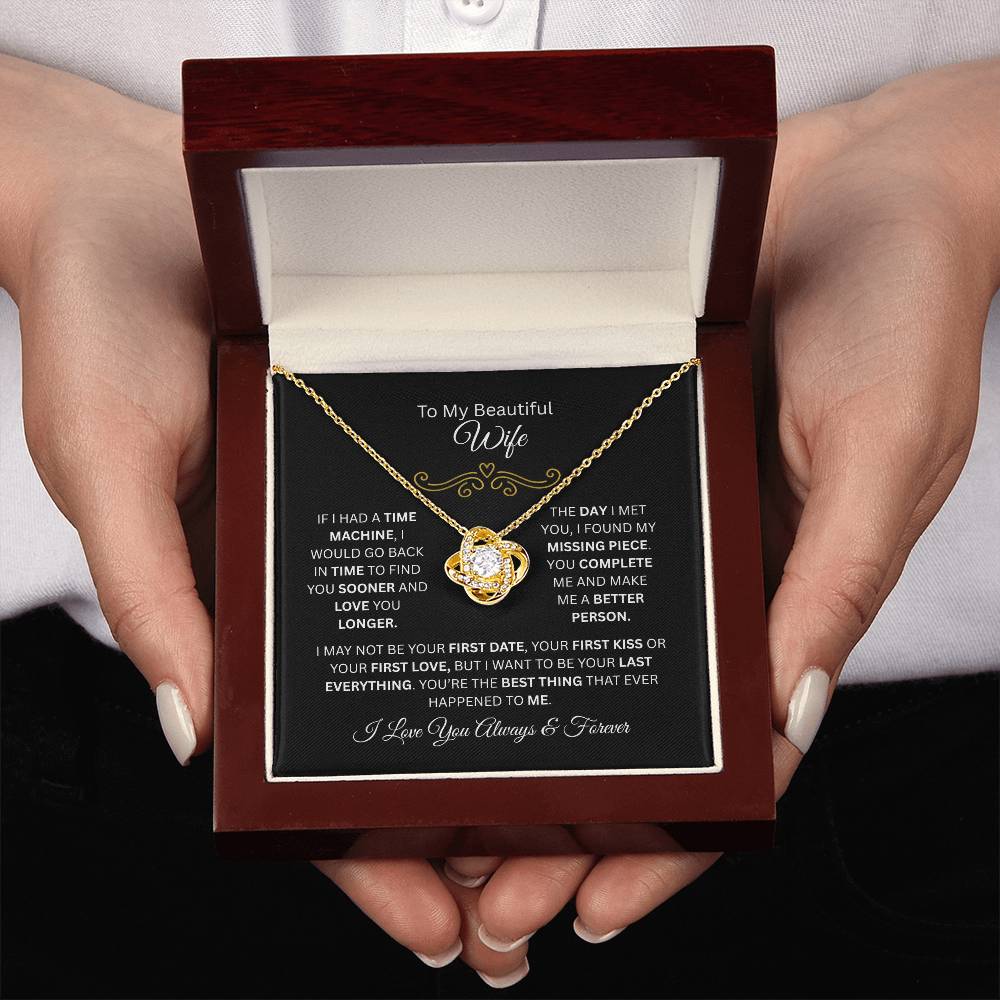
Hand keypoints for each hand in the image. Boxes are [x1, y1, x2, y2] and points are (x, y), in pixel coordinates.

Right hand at [1, 55, 532, 986]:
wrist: (139, 206)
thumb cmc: (100, 332)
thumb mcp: (110, 468)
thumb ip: (155, 596)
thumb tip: (194, 737)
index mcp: (232, 607)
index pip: (298, 764)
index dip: (358, 852)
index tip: (436, 928)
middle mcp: (308, 580)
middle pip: (388, 731)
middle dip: (449, 829)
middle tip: (528, 915)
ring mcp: (364, 524)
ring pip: (440, 658)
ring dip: (494, 742)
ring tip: (576, 823)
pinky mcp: (404, 460)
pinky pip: (466, 552)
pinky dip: (507, 614)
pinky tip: (564, 663)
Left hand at [422, 59, 999, 970]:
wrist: (859, 180)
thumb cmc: (904, 306)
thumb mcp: (881, 449)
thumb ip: (833, 580)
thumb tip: (790, 717)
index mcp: (792, 591)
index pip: (732, 755)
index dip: (668, 841)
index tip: (588, 911)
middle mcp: (717, 567)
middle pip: (635, 723)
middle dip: (567, 820)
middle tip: (485, 908)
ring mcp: (660, 512)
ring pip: (582, 653)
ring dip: (522, 737)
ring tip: (442, 826)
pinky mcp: (618, 449)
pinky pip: (554, 547)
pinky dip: (508, 609)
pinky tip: (451, 658)